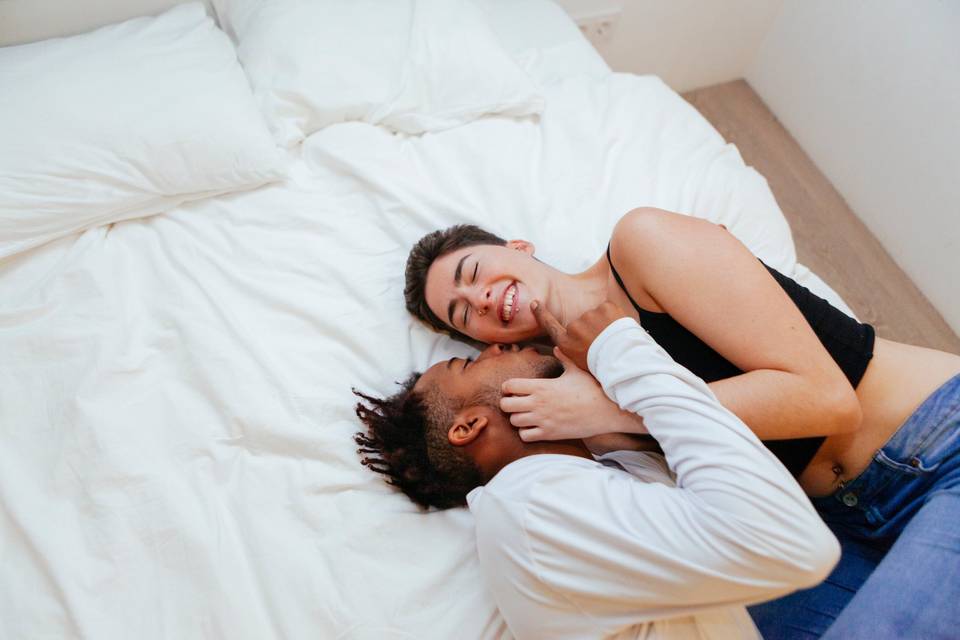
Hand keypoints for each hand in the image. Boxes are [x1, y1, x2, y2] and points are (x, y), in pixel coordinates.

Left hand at [500, 348, 644, 441]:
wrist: (606, 411)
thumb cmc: (592, 389)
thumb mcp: (576, 370)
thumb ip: (563, 358)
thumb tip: (557, 346)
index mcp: (542, 386)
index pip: (510, 385)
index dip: (508, 386)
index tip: (514, 388)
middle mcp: (539, 403)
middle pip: (505, 405)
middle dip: (507, 403)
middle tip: (516, 402)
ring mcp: (543, 420)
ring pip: (514, 421)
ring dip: (517, 418)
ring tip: (526, 414)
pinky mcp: (550, 434)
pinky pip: (526, 436)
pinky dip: (526, 432)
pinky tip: (534, 426)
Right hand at [532, 300, 627, 370]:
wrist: (625, 360)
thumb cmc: (604, 367)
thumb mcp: (581, 365)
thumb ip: (569, 353)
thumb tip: (557, 347)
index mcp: (567, 343)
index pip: (550, 325)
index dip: (541, 314)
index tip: (535, 303)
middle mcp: (574, 327)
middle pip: (581, 324)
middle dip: (592, 330)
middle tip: (605, 343)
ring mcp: (589, 316)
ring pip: (596, 316)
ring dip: (604, 323)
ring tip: (614, 339)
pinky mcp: (605, 307)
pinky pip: (608, 309)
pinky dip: (614, 316)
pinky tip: (619, 329)